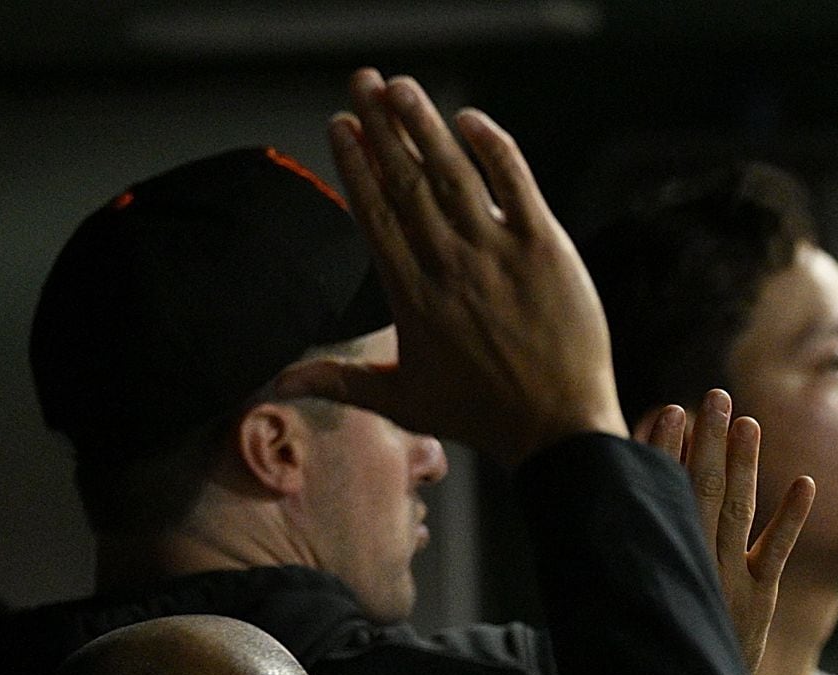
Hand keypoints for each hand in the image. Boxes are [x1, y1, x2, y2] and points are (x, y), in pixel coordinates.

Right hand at [277, 69, 623, 465]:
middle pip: (405, 181)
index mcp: (411, 295)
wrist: (559, 431)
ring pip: (453, 174)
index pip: (375, 213)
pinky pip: (516, 184)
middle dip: (379, 126)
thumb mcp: (403, 401)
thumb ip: (341, 380)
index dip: (355, 164)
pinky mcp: (545, 249)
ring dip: (424, 124)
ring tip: (400, 86)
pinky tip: (469, 120)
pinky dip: (493, 148)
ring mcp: (498, 254)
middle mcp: (449, 267)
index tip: (339, 124)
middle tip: (360, 81)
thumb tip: (278, 382)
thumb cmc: (481, 416)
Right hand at [634, 390, 815, 669]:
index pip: (661, 495)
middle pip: (703, 491)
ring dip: (745, 465)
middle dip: (709, 442)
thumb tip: (607, 501)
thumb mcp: (622, 601)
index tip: (667, 411)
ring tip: (748, 422)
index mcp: (660, 562)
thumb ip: (622, 554)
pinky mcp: (757, 598)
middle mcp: (696, 564)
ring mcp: (730, 580)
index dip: (664, 451)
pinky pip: (776, 552)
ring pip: (738, 513)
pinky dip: (791, 518)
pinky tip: (806, 484)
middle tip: (714, 397)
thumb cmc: (645, 640)